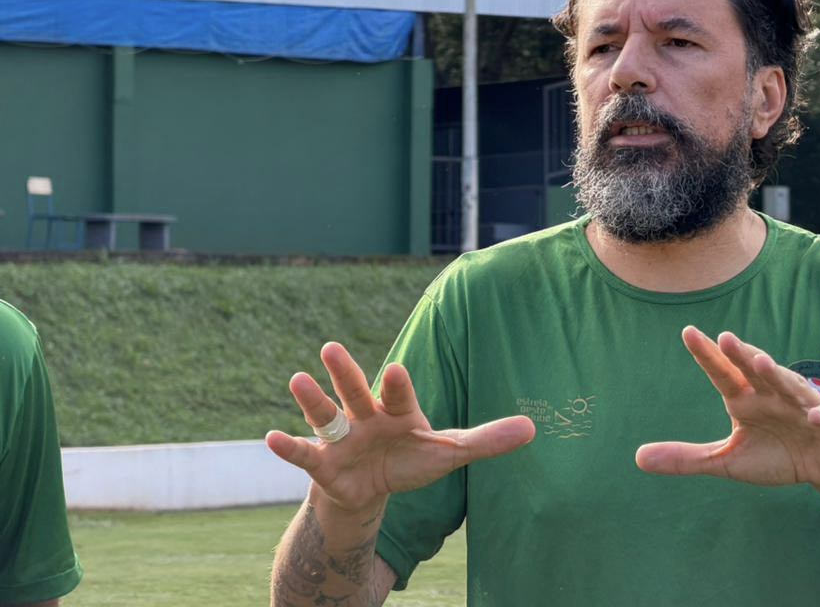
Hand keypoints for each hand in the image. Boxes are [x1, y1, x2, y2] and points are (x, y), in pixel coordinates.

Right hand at [266, 342, 534, 512]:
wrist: (374, 487)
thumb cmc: (412, 459)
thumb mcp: (450, 454)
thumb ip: (486, 440)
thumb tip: (534, 428)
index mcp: (399, 411)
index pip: (400, 395)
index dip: (398, 384)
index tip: (396, 368)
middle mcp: (367, 417)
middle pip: (356, 391)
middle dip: (345, 372)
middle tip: (331, 346)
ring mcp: (342, 439)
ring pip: (326, 415)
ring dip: (311, 400)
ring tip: (297, 379)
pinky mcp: (324, 464)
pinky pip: (305, 454)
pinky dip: (289, 448)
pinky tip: (271, 438)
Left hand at [636, 327, 819, 493]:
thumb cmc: (775, 456)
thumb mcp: (726, 462)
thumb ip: (686, 458)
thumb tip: (637, 458)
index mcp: (746, 400)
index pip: (723, 373)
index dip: (707, 355)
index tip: (687, 332)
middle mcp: (772, 396)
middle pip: (755, 371)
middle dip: (742, 355)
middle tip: (725, 339)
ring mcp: (803, 408)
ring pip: (790, 386)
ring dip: (777, 375)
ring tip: (761, 362)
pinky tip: (814, 414)